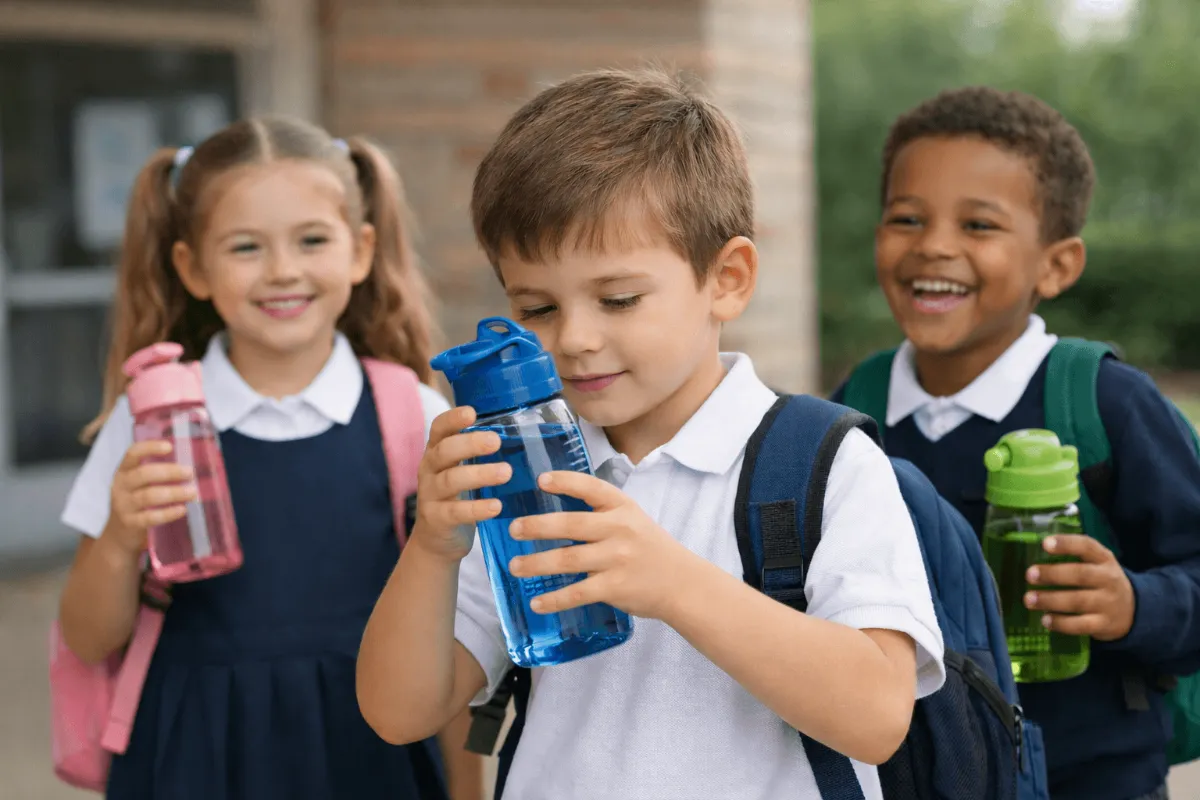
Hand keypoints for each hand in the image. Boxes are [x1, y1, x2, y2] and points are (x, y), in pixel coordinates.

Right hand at [106, 441, 196, 555]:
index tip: (169, 447)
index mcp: (123, 471)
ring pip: (149, 496)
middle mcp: (120, 486)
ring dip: (174, 493)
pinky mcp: (130, 523)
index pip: (132, 454)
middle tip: (190, 473)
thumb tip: (191, 466)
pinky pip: (150, 517)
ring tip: (192, 492)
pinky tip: (182, 510)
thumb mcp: (139, 486)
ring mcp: (123, 505)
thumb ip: (157, 475)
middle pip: (144, 474)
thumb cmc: (137, 504)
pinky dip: (168, 513)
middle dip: (170, 472)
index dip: (150, 448)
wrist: (118, 535)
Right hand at [413, 407, 510, 561]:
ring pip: (451, 480)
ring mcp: (430, 495)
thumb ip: (481, 454)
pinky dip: (476, 509)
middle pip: (445, 451)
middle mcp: (429, 470)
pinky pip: (455, 513)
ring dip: (479, 474)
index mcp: (437, 452)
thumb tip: (526, 433)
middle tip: (495, 442)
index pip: (439, 428)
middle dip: (470, 444)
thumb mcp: (463, 471)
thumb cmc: (458, 497)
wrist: (436, 541)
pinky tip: (496, 507)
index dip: (452, 419)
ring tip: (506, 472)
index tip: (472, 413)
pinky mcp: (436, 519)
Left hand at [507, 471, 695, 619]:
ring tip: (515, 566)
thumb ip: (600, 512)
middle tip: (513, 529)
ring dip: (537, 563)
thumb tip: (553, 512)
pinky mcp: (616, 587)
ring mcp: (617, 559)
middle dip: (538, 526)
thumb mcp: (631, 519)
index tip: (541, 480)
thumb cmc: (649, 548)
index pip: (592, 488)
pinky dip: (555, 599)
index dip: (566, 482)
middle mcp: (620, 529)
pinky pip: (578, 593)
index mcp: (622, 507)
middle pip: (571, 524)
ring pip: (568, 559)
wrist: (682, 582)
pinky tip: (536, 602)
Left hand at [1024, 534, 1135, 640]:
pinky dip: (1061, 623)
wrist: (1134, 611)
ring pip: (1078, 601)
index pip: (1087, 547)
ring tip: (1029, 599)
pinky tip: (1045, 620)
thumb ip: (1073, 556)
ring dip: (1050, 600)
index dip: (1067, 544)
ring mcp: (1108, 604)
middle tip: (1029, 574)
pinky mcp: (1104, 625)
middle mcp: (1108, 579)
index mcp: (1104, 559)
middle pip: (1080, 575)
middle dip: (1053, 574)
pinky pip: (1080, 625)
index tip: (1045, 544)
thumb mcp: (1096, 563)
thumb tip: (1032, 552)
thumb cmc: (1102, 581)